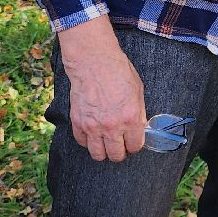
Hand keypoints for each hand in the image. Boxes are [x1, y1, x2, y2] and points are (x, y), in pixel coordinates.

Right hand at [56, 16, 147, 161]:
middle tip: (120, 145)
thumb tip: (139, 128)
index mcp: (130, 118)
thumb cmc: (118, 72)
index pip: (135, 146)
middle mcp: (111, 126)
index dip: (135, 146)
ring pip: (98, 154)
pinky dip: (87, 141)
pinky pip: (82, 142)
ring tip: (106, 143)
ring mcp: (93, 126)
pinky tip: (93, 133)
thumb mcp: (138, 91)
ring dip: (103, 151)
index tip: (133, 142)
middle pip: (116, 155)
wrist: (94, 62)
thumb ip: (139, 114)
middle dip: (120, 152)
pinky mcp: (78, 122)